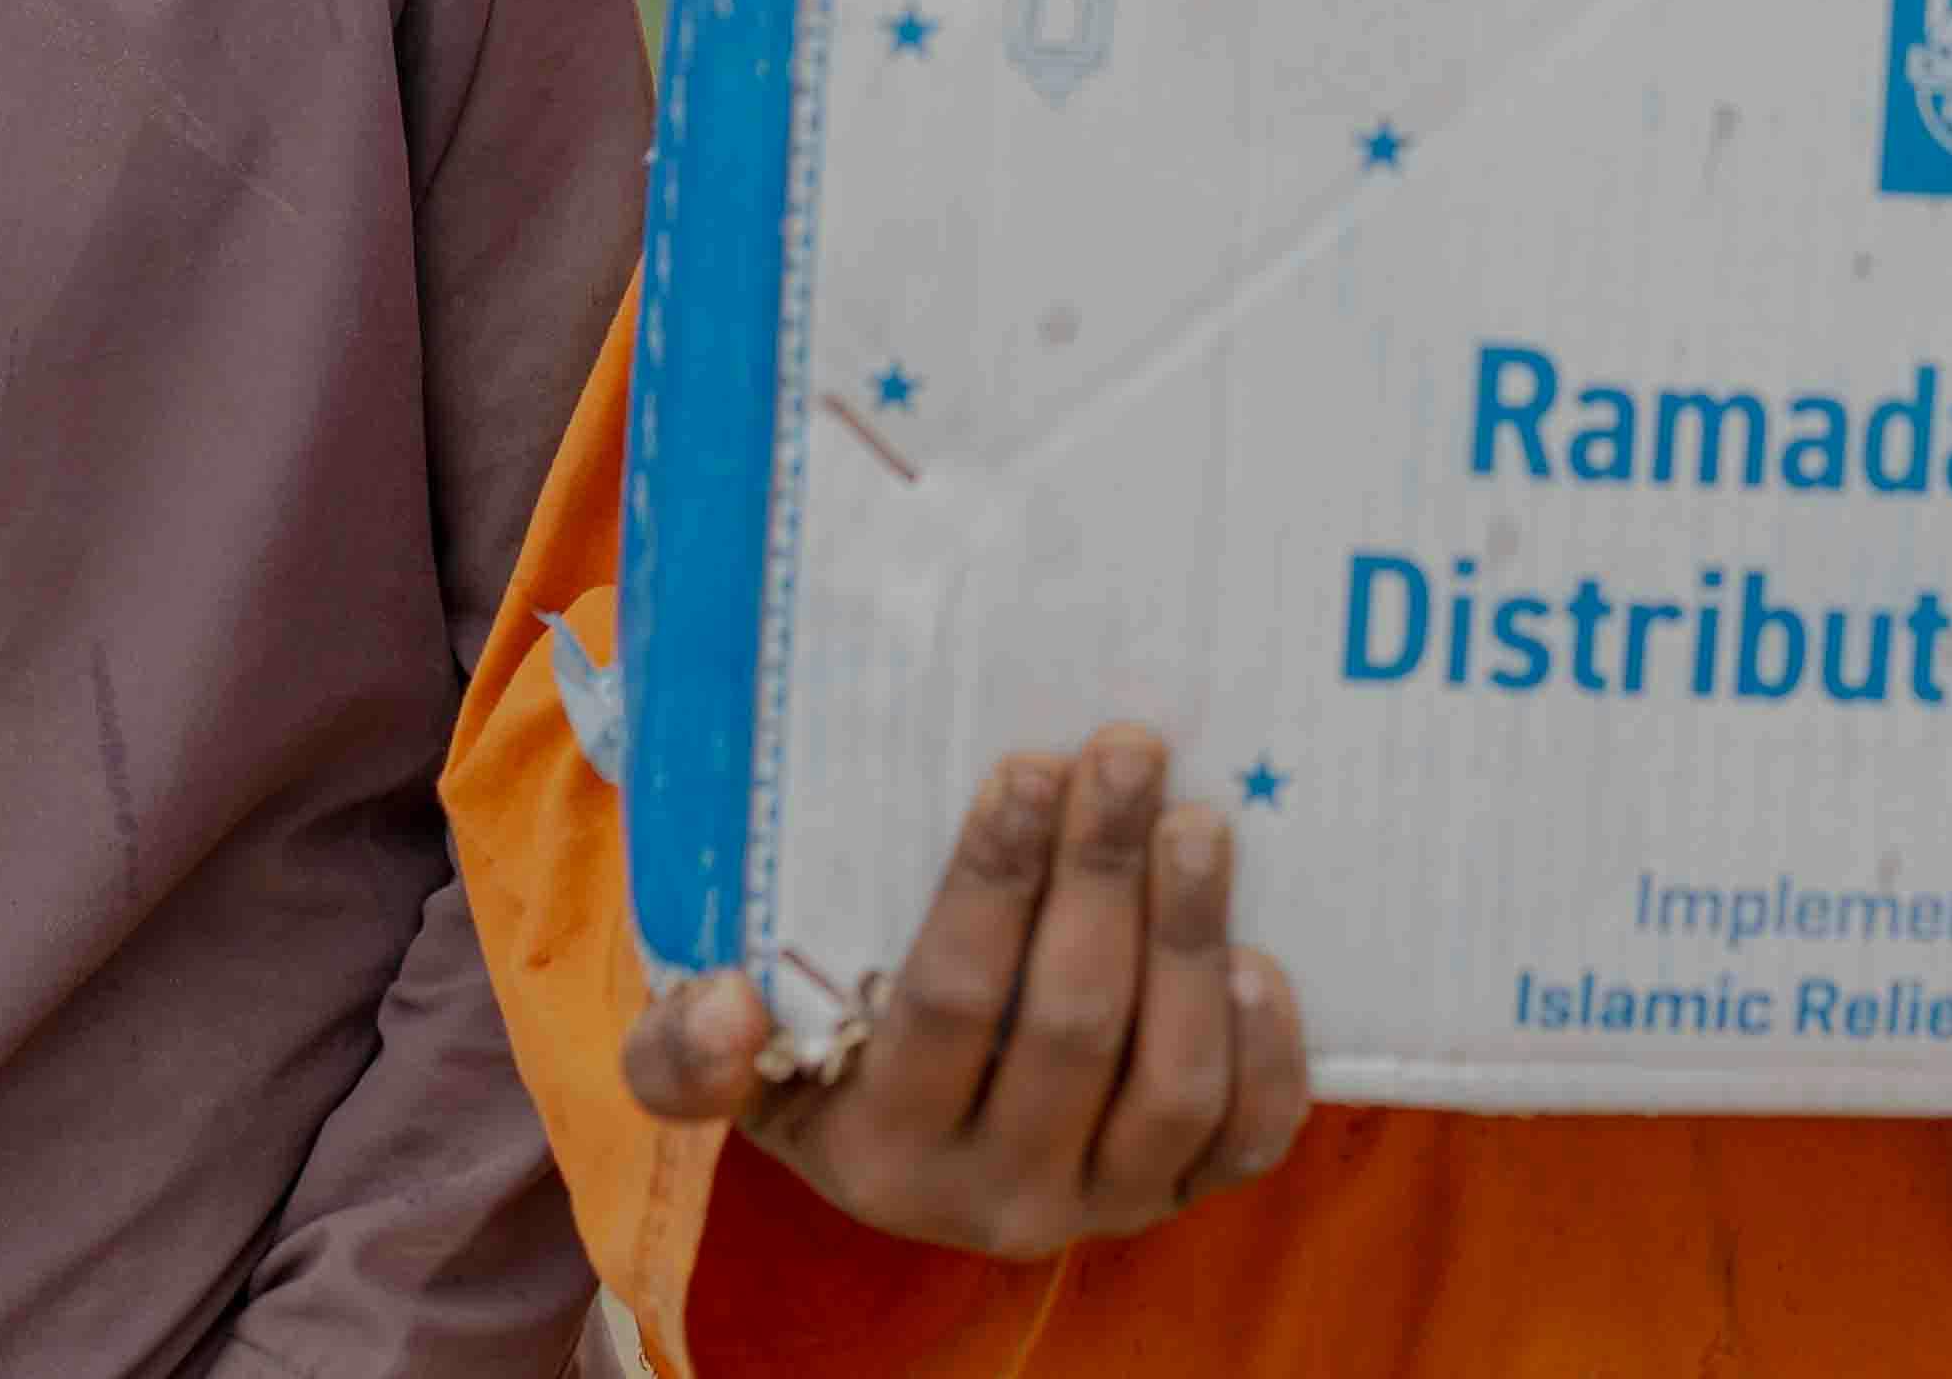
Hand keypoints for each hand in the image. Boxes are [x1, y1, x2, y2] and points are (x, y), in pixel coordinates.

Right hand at [614, 723, 1310, 1259]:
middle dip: (1103, 877)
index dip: (995, 885)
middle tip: (1126, 751)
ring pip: (1171, 1083)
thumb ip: (684, 1050)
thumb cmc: (816, 1057)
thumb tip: (721, 1005)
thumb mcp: (726, 1062)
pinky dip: (1267, 1051)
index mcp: (881, 1148)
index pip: (948, 1006)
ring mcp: (1103, 1200)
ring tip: (1200, 821)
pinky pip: (1249, 1139)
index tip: (1027, 767)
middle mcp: (996, 1197)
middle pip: (1071, 1029)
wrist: (906, 1153)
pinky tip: (1254, 954)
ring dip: (1188, 940)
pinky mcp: (1185, 1191)